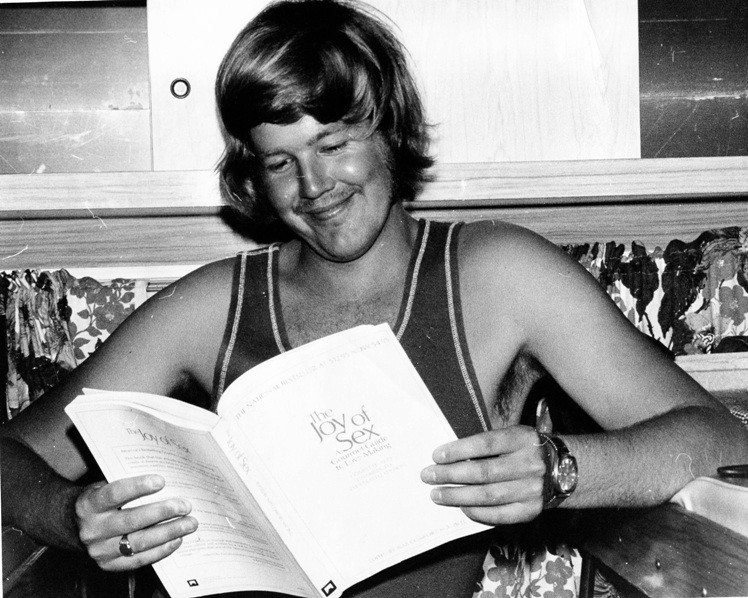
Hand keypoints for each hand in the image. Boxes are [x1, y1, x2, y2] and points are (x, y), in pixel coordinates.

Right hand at [75, 475, 197, 570]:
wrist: (77, 525)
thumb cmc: (101, 500)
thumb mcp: (106, 485)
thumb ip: (128, 482)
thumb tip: (167, 476)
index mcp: (89, 504)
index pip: (114, 494)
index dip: (138, 487)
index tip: (161, 481)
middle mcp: (93, 529)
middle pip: (132, 521)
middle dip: (163, 512)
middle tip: (185, 506)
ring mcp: (100, 549)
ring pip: (139, 542)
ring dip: (169, 532)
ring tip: (189, 524)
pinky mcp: (109, 564)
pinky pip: (139, 559)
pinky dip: (161, 550)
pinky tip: (176, 539)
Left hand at [420, 426, 545, 524]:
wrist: (564, 470)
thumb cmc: (526, 449)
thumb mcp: (514, 435)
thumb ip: (488, 443)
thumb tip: (450, 454)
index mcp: (523, 439)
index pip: (485, 444)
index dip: (459, 450)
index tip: (436, 455)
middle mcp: (530, 464)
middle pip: (483, 472)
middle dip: (451, 475)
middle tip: (428, 475)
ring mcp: (532, 490)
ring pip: (488, 496)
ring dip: (458, 496)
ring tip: (437, 494)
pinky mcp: (531, 510)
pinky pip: (499, 515)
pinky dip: (477, 512)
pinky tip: (461, 507)